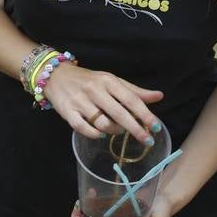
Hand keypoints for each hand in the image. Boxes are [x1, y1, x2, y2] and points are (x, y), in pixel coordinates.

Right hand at [43, 62, 164, 144]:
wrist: (57, 76)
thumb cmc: (90, 81)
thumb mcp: (113, 81)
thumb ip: (134, 91)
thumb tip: (159, 96)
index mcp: (109, 81)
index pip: (131, 99)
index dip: (145, 114)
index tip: (157, 127)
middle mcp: (95, 90)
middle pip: (119, 113)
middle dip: (136, 129)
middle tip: (148, 140)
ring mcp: (80, 101)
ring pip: (102, 123)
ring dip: (115, 131)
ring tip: (120, 130)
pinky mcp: (67, 112)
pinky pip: (83, 128)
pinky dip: (95, 134)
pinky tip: (101, 134)